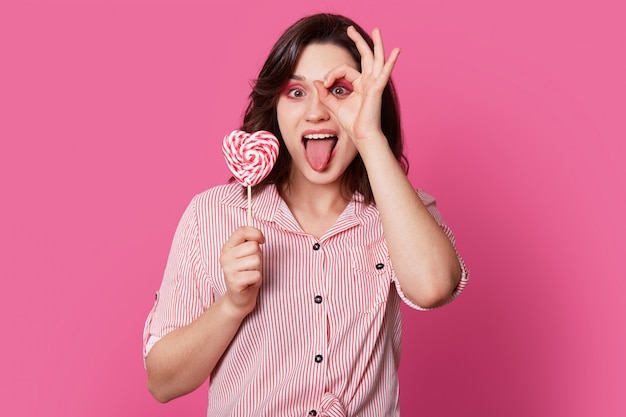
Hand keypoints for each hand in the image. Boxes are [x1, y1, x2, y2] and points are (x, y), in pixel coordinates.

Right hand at [219, 226, 264, 315]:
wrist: (239, 298)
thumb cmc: (246, 273)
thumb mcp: (248, 255)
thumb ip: (251, 242)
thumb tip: (259, 235)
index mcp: (227, 247)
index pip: (242, 231)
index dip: (256, 233)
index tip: (262, 240)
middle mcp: (225, 257)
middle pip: (253, 246)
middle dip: (258, 257)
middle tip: (251, 266)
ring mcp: (228, 269)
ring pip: (256, 260)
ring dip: (258, 269)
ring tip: (250, 274)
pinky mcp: (234, 281)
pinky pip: (256, 274)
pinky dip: (257, 279)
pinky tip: (249, 283)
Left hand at [315, 26, 399, 144]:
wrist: (362, 136)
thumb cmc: (353, 123)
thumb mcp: (334, 105)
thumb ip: (325, 93)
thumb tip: (316, 81)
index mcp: (360, 84)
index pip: (344, 70)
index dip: (332, 73)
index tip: (324, 83)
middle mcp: (369, 82)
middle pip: (364, 56)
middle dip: (358, 41)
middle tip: (350, 29)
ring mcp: (375, 84)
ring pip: (376, 59)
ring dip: (376, 44)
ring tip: (376, 30)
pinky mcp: (377, 89)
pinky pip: (384, 73)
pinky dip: (391, 62)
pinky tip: (396, 51)